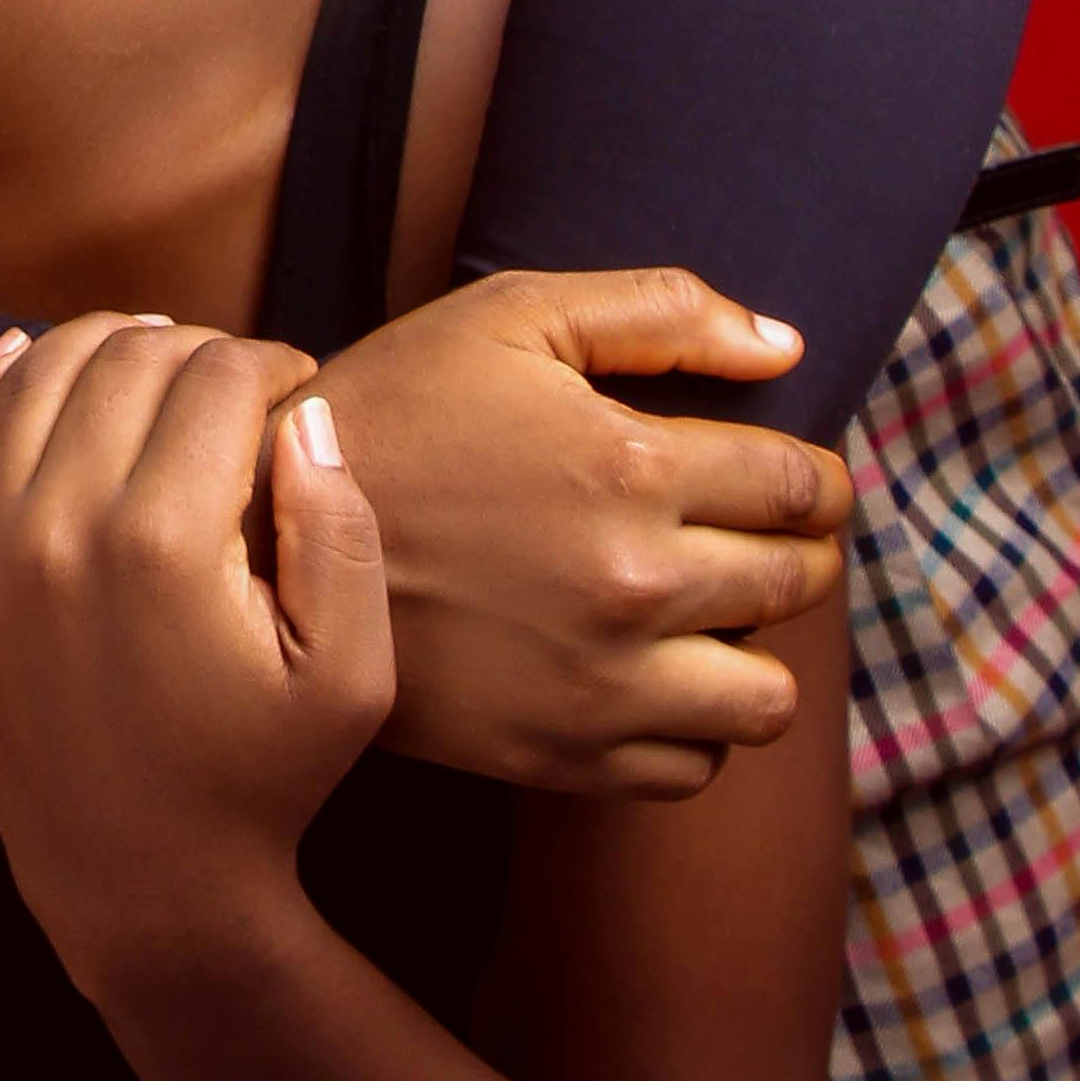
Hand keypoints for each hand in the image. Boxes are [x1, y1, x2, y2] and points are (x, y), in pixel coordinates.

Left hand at [0, 317, 389, 990]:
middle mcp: (57, 529)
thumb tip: (303, 408)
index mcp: (166, 544)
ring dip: (98, 350)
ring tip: (146, 372)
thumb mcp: (351, 674)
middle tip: (225, 383)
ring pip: (32, 374)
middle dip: (192, 350)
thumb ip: (343, 530)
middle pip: (126, 357)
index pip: (216, 374)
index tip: (289, 386)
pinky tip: (25, 367)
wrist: (138, 882)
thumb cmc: (259, 777)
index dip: (269, 361)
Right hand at [322, 270, 851, 797]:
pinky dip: (691, 730)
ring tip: (706, 618)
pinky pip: (692, 768)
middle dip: (792, 550)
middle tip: (744, 534)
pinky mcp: (559, 754)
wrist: (264, 535)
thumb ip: (660, 312)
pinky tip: (647, 678)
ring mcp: (600, 682)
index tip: (791, 478)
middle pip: (798, 583)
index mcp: (632, 465)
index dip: (815, 477)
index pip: (804, 486)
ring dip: (752, 652)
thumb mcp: (509, 319)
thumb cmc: (391, 408)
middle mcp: (634, 582)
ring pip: (766, 698)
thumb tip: (786, 350)